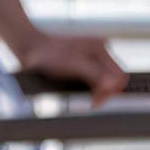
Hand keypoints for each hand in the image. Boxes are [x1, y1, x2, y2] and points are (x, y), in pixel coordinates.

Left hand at [12, 26, 127, 101]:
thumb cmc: (48, 56)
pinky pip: (95, 78)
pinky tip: (78, 89)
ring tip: (82, 96)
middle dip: (104, 92)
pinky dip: (90, 86)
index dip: (110, 92)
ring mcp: (92, 54)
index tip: (94, 101)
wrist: (30, 47)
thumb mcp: (73, 66)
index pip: (119, 76)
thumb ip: (95, 75)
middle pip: (114, 79)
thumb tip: (114, 86)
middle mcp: (99, 49)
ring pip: (105, 80)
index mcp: (100, 48)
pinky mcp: (84, 61)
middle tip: (89, 103)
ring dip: (97, 90)